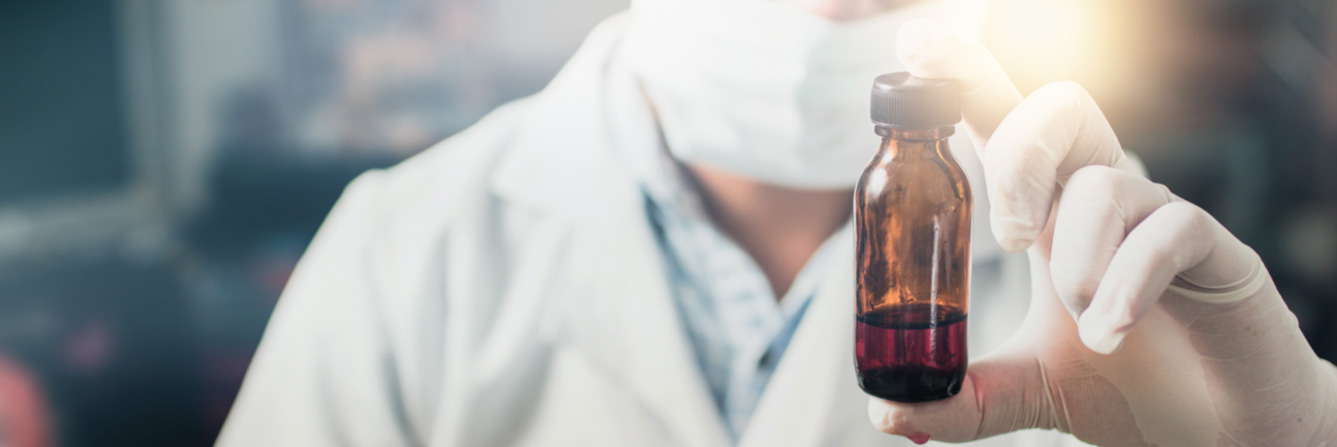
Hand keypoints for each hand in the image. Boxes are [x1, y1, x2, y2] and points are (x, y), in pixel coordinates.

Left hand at [867, 20, 1336, 445]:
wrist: (1218, 433)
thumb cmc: (1128, 389)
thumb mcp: (1028, 392)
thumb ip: (964, 397)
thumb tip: (888, 415)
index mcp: (1051, 215)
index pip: (1004, 127)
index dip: (966, 79)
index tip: (917, 44)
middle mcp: (1101, 200)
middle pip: (1061, 110)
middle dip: (1020, 157)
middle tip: (1011, 237)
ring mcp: (1158, 217)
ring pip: (1105, 182)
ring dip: (1077, 256)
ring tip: (1084, 324)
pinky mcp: (1212, 248)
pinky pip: (1168, 231)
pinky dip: (1128, 283)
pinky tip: (1113, 333)